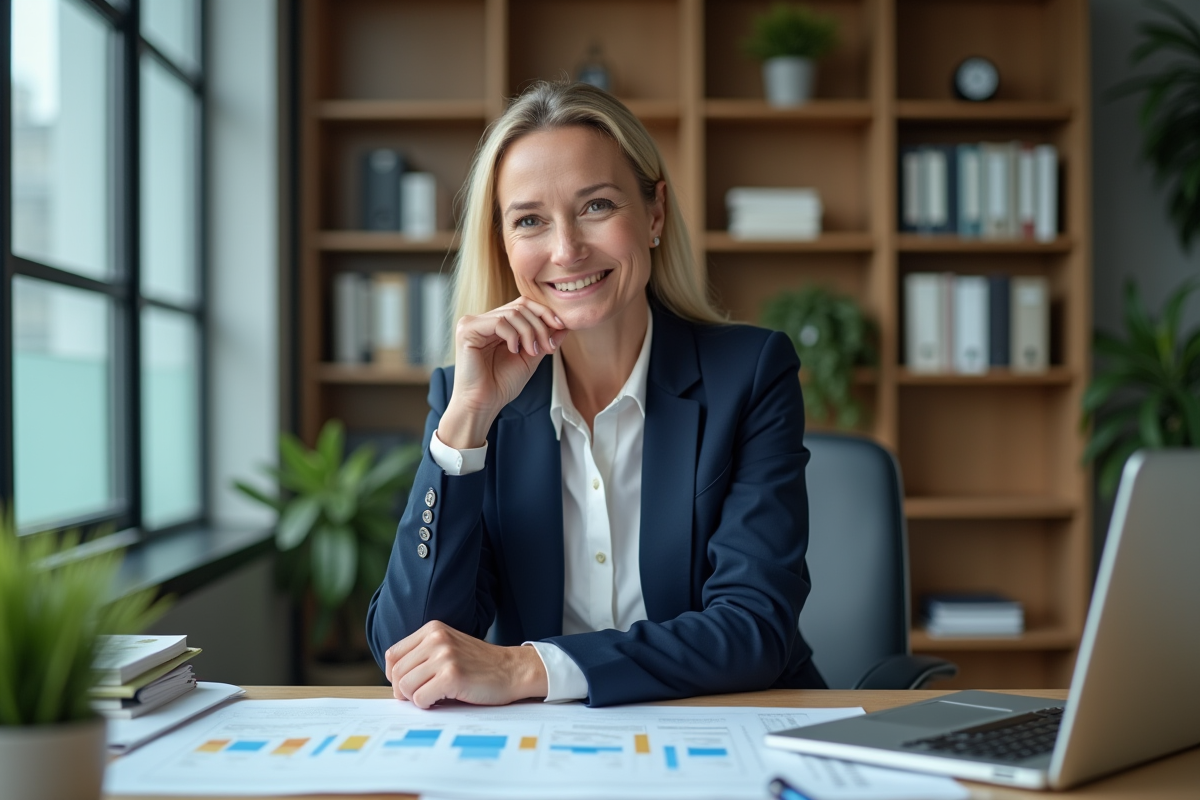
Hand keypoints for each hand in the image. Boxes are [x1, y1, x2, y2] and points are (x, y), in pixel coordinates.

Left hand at [384, 621, 548, 708]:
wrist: (511, 670)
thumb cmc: (479, 664)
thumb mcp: (449, 647)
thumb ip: (423, 654)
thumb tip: (394, 678)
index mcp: (433, 629)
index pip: (393, 655)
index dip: (394, 675)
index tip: (406, 685)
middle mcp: (437, 639)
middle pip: (397, 673)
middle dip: (403, 691)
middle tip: (420, 696)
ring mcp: (445, 656)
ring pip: (405, 687)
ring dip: (416, 699)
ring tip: (434, 696)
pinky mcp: (452, 676)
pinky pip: (421, 699)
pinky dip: (427, 705)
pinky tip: (443, 699)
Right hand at [438, 297, 566, 448]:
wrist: (482, 404)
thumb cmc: (502, 385)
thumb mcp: (530, 358)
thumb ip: (544, 339)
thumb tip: (565, 325)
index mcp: (496, 324)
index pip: (523, 305)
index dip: (544, 312)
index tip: (560, 327)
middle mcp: (483, 320)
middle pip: (520, 306)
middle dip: (540, 326)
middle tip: (547, 347)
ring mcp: (473, 323)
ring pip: (512, 313)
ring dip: (530, 333)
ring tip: (532, 352)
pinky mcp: (467, 330)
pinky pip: (499, 322)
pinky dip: (513, 336)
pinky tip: (514, 351)